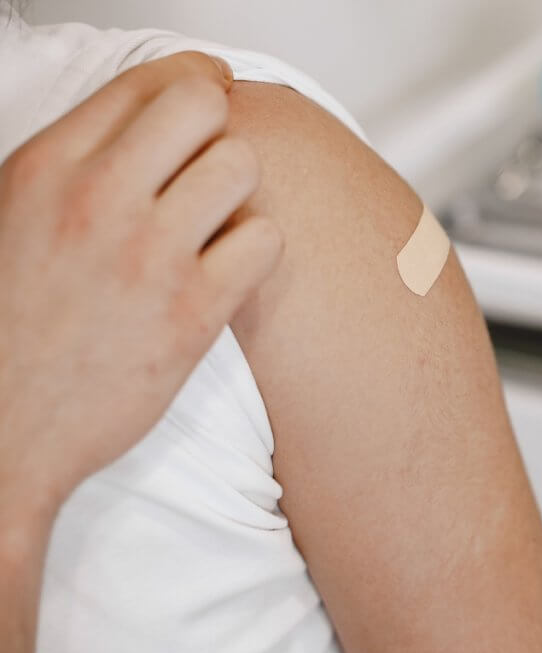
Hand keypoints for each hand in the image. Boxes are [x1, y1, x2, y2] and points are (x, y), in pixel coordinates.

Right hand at [0, 52, 281, 504]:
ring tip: (214, 225)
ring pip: (241, 167)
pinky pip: (265, 241)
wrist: (7, 431)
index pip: (145, 83)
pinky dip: (256, 251)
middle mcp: (98, 199)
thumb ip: (74, 169)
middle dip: (217, 127)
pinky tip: (228, 272)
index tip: (210, 93)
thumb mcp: (13, 220)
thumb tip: (140, 133)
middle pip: (202, 107)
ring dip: (239, 192)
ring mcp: (150, 254)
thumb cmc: (10, 330)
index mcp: (45, 169)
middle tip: (212, 162)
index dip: (193, 81)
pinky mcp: (194, 312)